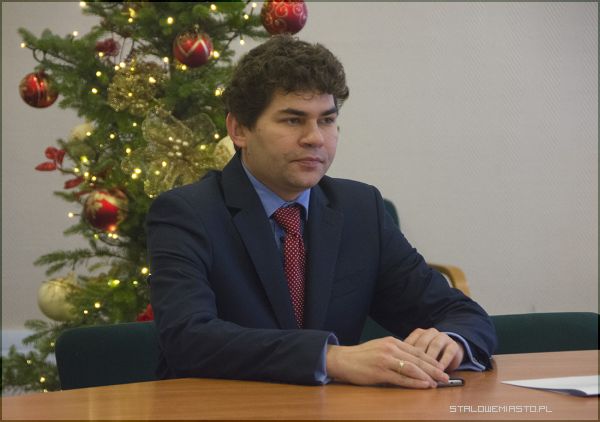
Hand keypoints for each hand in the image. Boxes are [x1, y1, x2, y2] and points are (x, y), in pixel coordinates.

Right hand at [326, 337, 449, 387]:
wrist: (342, 359)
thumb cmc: (361, 356)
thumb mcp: (380, 347)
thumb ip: (394, 351)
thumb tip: (411, 359)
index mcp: (392, 341)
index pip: (416, 350)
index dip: (430, 359)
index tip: (441, 366)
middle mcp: (390, 348)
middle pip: (417, 359)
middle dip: (434, 368)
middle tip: (446, 376)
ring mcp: (385, 360)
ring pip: (412, 368)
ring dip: (427, 376)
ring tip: (437, 382)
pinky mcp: (380, 372)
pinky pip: (401, 378)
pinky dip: (414, 382)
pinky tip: (423, 385)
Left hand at [403, 328, 464, 371]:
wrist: (450, 352)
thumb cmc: (429, 355)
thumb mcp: (418, 355)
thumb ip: (408, 358)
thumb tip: (395, 368)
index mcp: (418, 333)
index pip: (410, 342)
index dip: (405, 354)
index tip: (401, 365)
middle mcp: (429, 333)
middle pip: (422, 344)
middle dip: (418, 358)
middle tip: (414, 371)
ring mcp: (442, 337)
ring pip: (435, 346)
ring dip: (431, 360)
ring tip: (427, 371)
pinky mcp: (453, 344)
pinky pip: (449, 352)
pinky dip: (444, 361)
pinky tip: (441, 370)